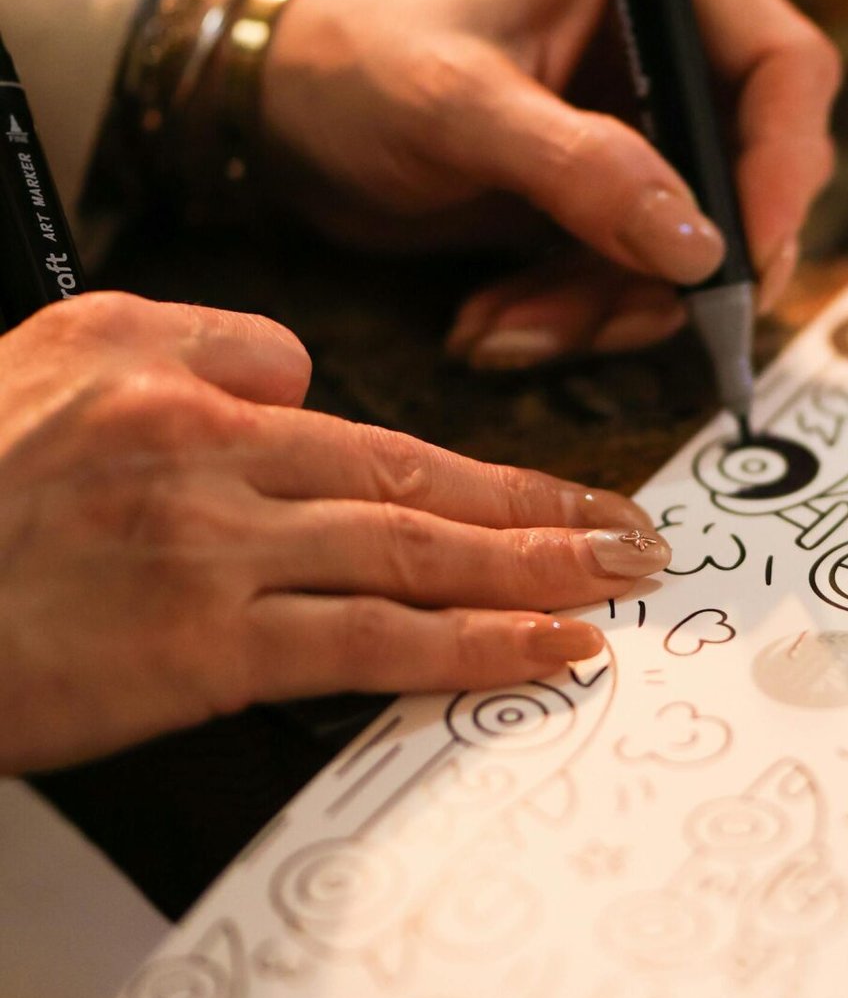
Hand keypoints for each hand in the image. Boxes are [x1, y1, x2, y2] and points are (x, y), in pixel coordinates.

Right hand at [0, 293, 668, 774]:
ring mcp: (213, 558)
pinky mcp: (200, 653)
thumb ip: (188, 344)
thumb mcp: (56, 355)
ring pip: (413, 559)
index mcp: (183, 392)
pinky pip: (367, 647)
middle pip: (419, 487)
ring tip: (620, 585)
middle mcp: (216, 461)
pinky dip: (471, 647)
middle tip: (638, 536)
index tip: (550, 496)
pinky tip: (545, 651)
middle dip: (545, 514)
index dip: (479, 470)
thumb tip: (297, 376)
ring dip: (536, 573)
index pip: (366, 431)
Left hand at [261, 0, 839, 368]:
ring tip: (505, 328)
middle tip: (615, 321)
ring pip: (695, 253)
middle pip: (754, 179)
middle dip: (684, 269)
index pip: (786, 70)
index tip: (741, 261)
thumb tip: (698, 247)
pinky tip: (493, 325)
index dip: (783, 170)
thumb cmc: (356, 67)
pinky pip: (638, 286)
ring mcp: (646, 136)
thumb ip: (580, 167)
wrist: (274, 117)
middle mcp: (670, 50)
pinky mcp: (609, 206)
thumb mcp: (459, 106)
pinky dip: (577, 320)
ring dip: (614, 310)